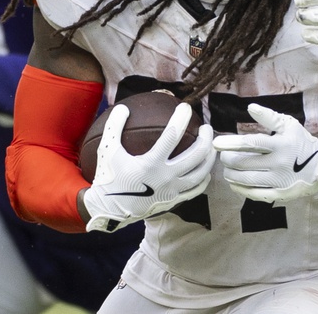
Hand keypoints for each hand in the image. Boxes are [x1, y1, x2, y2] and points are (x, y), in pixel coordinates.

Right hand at [82, 102, 214, 231]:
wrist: (108, 210)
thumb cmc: (108, 178)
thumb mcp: (107, 150)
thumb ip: (114, 127)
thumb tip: (123, 107)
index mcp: (150, 163)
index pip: (172, 135)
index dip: (181, 118)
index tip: (185, 107)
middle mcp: (165, 177)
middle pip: (196, 154)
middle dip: (205, 138)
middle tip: (206, 127)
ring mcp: (171, 190)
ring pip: (201, 173)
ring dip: (209, 157)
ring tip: (211, 146)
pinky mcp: (173, 200)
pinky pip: (195, 190)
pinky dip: (203, 178)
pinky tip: (204, 170)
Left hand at [213, 103, 317, 202]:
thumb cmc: (302, 142)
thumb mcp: (290, 125)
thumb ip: (269, 117)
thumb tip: (250, 107)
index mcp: (282, 144)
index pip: (252, 143)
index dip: (232, 143)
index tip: (216, 143)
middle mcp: (280, 164)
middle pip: (246, 163)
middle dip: (229, 159)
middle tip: (223, 156)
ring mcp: (279, 181)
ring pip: (247, 180)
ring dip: (232, 175)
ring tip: (227, 169)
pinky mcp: (280, 194)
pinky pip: (255, 194)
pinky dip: (241, 189)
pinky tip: (234, 183)